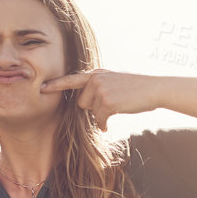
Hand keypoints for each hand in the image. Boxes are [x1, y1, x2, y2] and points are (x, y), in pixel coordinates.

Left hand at [41, 70, 164, 131]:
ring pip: (91, 111)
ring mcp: (101, 90)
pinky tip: (114, 119)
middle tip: (112, 101)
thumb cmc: (135, 88)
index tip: (42, 88)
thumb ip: (97, 86)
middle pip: (82, 103)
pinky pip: (100, 119)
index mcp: (96, 74)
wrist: (154, 89)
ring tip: (118, 105)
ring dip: (102, 114)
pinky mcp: (107, 102)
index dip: (56, 85)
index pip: (72, 79)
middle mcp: (95, 79)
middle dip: (93, 107)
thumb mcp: (113, 80)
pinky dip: (105, 123)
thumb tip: (85, 103)